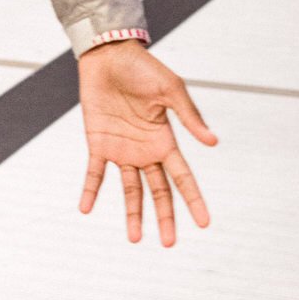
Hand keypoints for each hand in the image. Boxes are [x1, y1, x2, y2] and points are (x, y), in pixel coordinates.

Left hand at [78, 41, 216, 244]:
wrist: (109, 55)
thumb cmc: (144, 68)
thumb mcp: (171, 90)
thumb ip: (189, 116)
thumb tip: (213, 143)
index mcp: (166, 140)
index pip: (183, 177)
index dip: (194, 200)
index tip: (204, 223)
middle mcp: (145, 151)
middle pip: (158, 191)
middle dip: (165, 217)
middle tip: (170, 244)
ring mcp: (122, 149)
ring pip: (129, 189)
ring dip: (132, 213)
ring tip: (136, 239)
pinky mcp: (98, 142)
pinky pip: (94, 172)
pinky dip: (90, 190)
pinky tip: (85, 208)